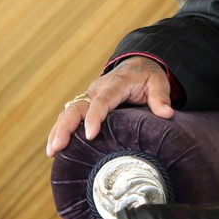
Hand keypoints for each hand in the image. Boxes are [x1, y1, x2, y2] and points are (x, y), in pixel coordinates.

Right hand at [45, 56, 174, 156]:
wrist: (138, 65)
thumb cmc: (148, 77)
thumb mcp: (158, 83)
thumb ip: (160, 97)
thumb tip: (167, 113)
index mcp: (115, 84)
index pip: (102, 101)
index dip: (95, 117)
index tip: (91, 135)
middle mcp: (97, 89)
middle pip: (77, 107)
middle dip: (66, 127)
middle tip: (58, 147)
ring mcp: (88, 96)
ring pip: (68, 112)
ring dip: (58, 131)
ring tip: (51, 152)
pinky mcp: (85, 104)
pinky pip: (69, 116)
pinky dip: (59, 130)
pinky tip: (53, 149)